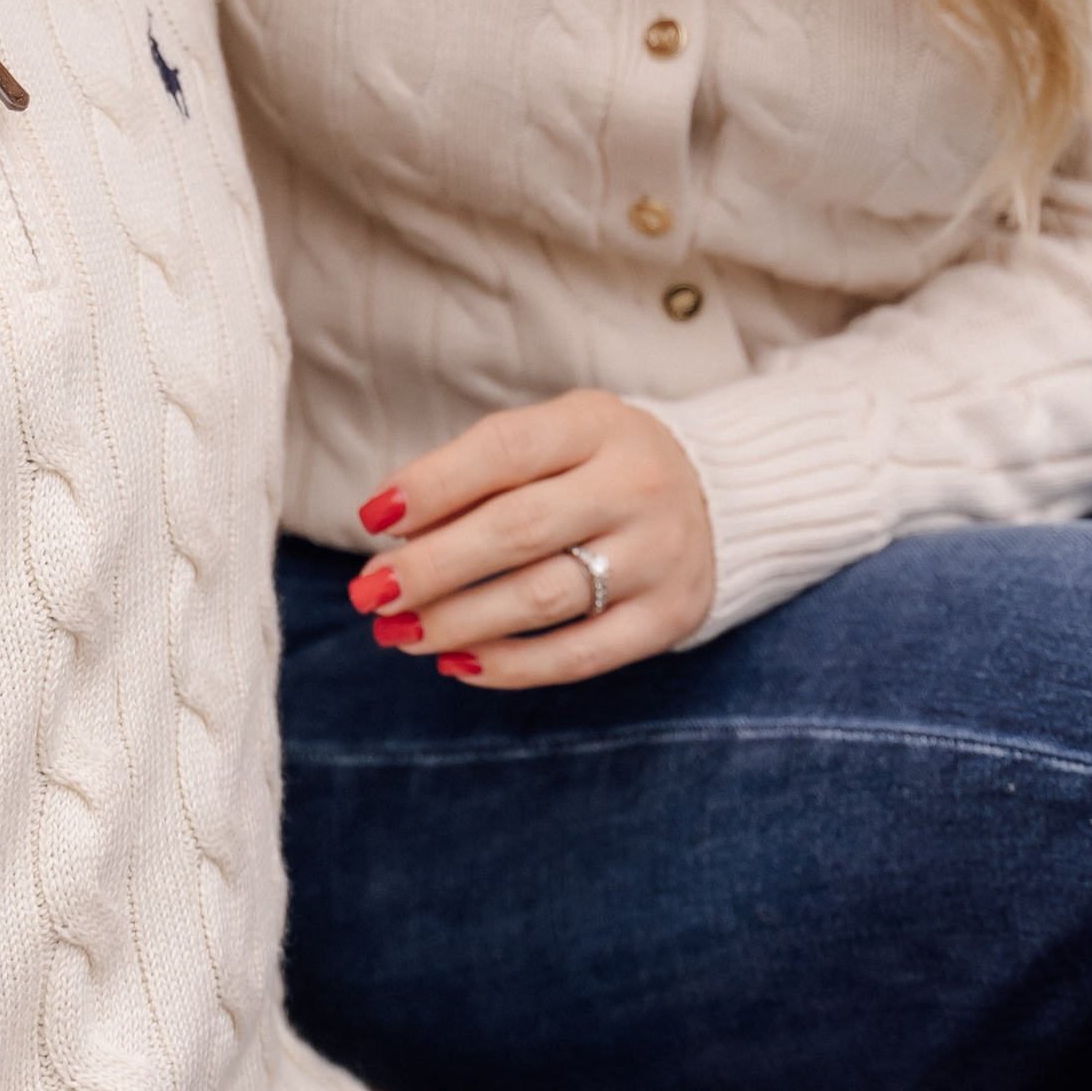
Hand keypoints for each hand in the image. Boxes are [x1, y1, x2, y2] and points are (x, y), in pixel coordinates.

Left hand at [348, 392, 716, 685]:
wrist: (720, 495)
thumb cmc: (601, 463)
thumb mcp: (556, 436)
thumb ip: (484, 473)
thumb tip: (394, 528)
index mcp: (596, 424)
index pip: (505, 449)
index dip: (432, 484)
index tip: (371, 518)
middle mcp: (635, 485)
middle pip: (517, 531)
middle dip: (431, 567)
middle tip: (371, 591)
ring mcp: (658, 555)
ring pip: (543, 598)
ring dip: (457, 622)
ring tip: (398, 632)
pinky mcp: (668, 616)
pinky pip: (580, 654)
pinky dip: (511, 666)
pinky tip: (457, 663)